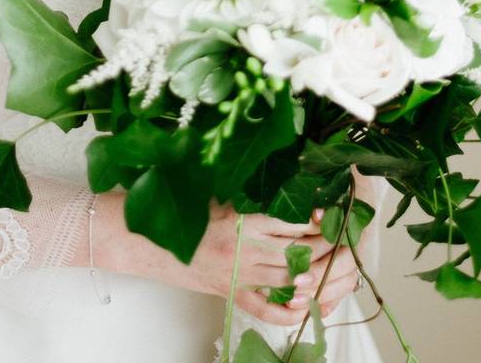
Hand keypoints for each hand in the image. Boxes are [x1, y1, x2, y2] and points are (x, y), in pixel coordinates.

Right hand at [90, 195, 343, 325]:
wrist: (137, 236)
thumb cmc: (173, 206)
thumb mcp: (212, 189)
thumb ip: (245, 186)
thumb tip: (283, 172)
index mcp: (239, 220)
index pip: (293, 223)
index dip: (318, 219)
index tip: (330, 211)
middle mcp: (242, 251)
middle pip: (299, 254)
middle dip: (327, 247)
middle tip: (343, 238)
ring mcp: (235, 275)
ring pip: (289, 281)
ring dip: (317, 275)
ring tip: (334, 265)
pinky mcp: (226, 292)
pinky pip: (263, 308)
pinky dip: (286, 310)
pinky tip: (304, 304)